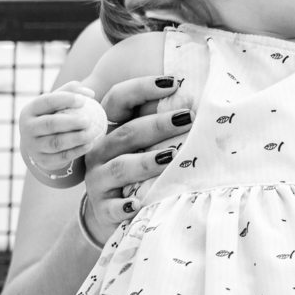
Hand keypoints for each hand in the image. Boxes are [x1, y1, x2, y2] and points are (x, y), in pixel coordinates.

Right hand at [19, 81, 106, 174]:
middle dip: (71, 122)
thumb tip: (90, 93)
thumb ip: (72, 92)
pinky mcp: (42, 160)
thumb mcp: (58, 102)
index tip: (83, 100)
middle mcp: (28, 128)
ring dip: (76, 138)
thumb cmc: (55, 115)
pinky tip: (90, 145)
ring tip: (92, 133)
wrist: (42, 143)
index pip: (46, 101)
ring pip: (56, 143)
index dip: (65, 99)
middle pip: (50, 124)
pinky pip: (62, 156)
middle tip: (88, 120)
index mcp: (30, 110)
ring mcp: (33, 146)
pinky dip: (77, 151)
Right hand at [82, 76, 193, 239]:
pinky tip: (141, 203)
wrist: (116, 212)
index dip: (142, 88)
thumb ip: (161, 123)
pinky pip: (113, 207)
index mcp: (111, 129)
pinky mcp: (102, 208)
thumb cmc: (140, 170)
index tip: (173, 82)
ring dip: (148, 161)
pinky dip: (126, 205)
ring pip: (122, 166)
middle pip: (127, 133)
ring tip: (173, 156)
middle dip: (158, 124)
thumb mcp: (145, 144)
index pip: (118, 100)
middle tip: (188, 117)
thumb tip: (196, 101)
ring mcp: (98, 180)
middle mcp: (100, 151)